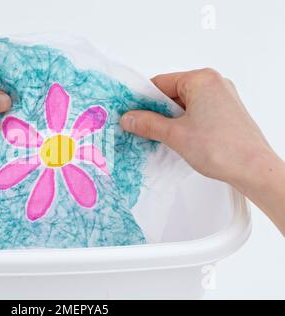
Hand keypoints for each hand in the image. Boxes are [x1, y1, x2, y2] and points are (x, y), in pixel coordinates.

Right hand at [120, 68, 284, 233]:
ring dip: (169, 119)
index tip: (129, 111)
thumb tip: (128, 118)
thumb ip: (148, 124)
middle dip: (156, 111)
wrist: (254, 169)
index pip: (160, 82)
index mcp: (202, 79)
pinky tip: (176, 138)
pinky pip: (197, 112)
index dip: (142, 98)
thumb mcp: (175, 134)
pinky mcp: (227, 113)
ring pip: (184, 104)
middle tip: (140, 127)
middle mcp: (214, 84)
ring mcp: (223, 98)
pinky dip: (184, 123)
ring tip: (157, 136)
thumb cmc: (220, 148)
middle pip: (172, 93)